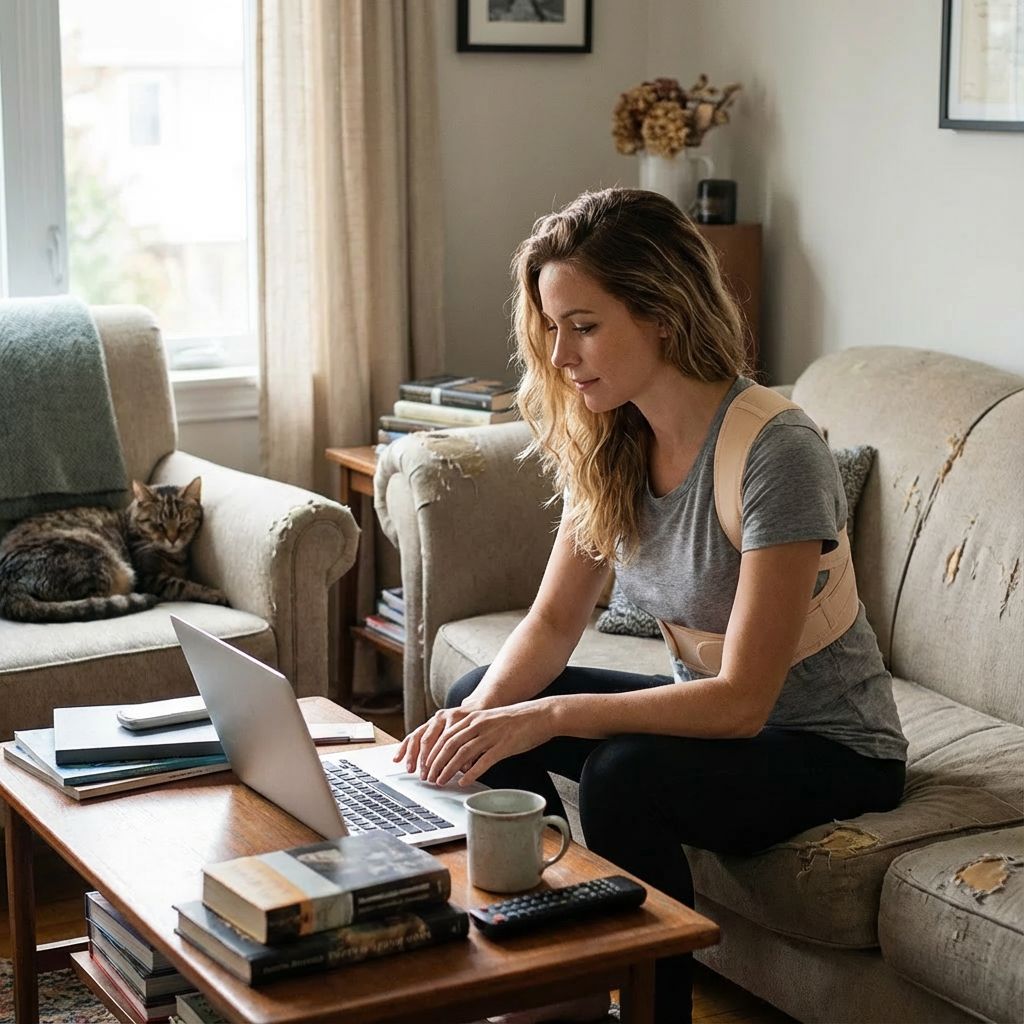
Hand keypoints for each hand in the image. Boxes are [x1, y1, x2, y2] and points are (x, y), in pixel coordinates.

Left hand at [393, 700, 553, 786]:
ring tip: (440, 781)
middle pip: (449, 745)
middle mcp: (479, 724)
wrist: (542, 714)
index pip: (446, 736)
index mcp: (474, 718)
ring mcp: (491, 735)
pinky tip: (463, 782)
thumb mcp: (491, 721)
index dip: (433, 752)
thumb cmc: (517, 720)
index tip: (425, 765)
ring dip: (448, 769)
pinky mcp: (504, 746)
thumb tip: (461, 752)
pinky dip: (471, 773)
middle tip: (427, 777)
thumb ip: (475, 732)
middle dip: (435, 763)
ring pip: (462, 753)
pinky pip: (483, 761)